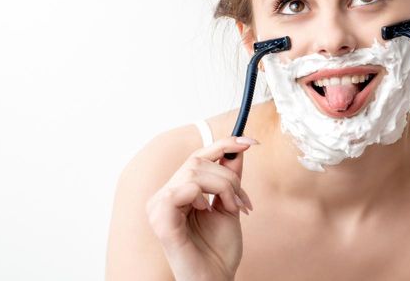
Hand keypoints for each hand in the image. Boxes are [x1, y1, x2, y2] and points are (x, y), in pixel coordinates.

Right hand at [146, 136, 255, 280]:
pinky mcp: (160, 220)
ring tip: (233, 209)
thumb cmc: (218, 251)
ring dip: (223, 187)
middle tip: (243, 202)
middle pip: (197, 162)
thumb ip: (230, 179)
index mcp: (178, 192)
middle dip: (228, 177)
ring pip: (194, 173)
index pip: (196, 158)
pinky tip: (208, 211)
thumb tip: (237, 149)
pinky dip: (202, 196)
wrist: (215, 280)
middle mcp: (164, 196)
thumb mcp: (229, 206)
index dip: (223, 144)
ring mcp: (159, 207)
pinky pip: (182, 189)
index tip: (250, 141)